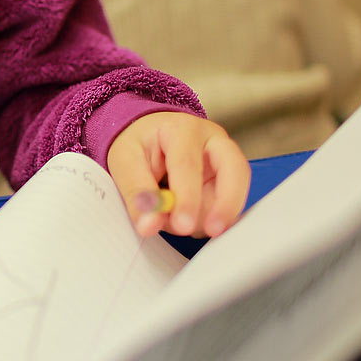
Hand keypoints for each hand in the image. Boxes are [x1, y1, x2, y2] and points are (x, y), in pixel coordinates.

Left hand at [107, 113, 249, 239]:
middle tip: (211, 230)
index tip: (182, 225)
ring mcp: (225, 160)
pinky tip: (187, 218)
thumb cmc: (139, 144)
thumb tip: (149, 224)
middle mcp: (213, 141)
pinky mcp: (228, 181)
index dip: (187, 198)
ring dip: (207, 217)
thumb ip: (137, 192)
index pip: (189, 165)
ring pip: (233, 193)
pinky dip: (208, 220)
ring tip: (175, 221)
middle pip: (235, 170)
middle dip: (225, 205)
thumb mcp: (124, 161)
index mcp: (182, 129)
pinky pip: (227, 206)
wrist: (150, 136)